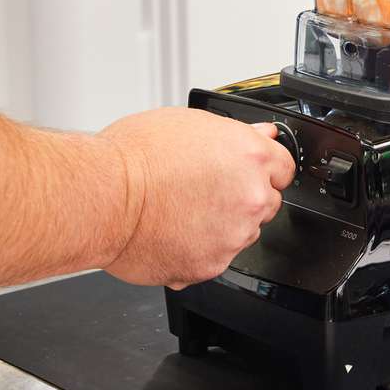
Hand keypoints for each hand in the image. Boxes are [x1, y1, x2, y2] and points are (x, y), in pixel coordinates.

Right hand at [98, 109, 294, 287]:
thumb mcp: (190, 124)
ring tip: (183, 211)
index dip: (264, 169)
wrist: (104, 198)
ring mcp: (233, 234)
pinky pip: (215, 258)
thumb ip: (236, 134)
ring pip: (242, 233)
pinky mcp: (212, 265)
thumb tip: (260, 134)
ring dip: (223, 227)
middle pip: (266, 202)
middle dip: (243, 198)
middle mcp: (250, 196)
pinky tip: (174, 232)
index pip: (284, 167)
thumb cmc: (135, 157)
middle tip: (206, 191)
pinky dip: (199, 251)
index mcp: (251, 156)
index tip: (251, 173)